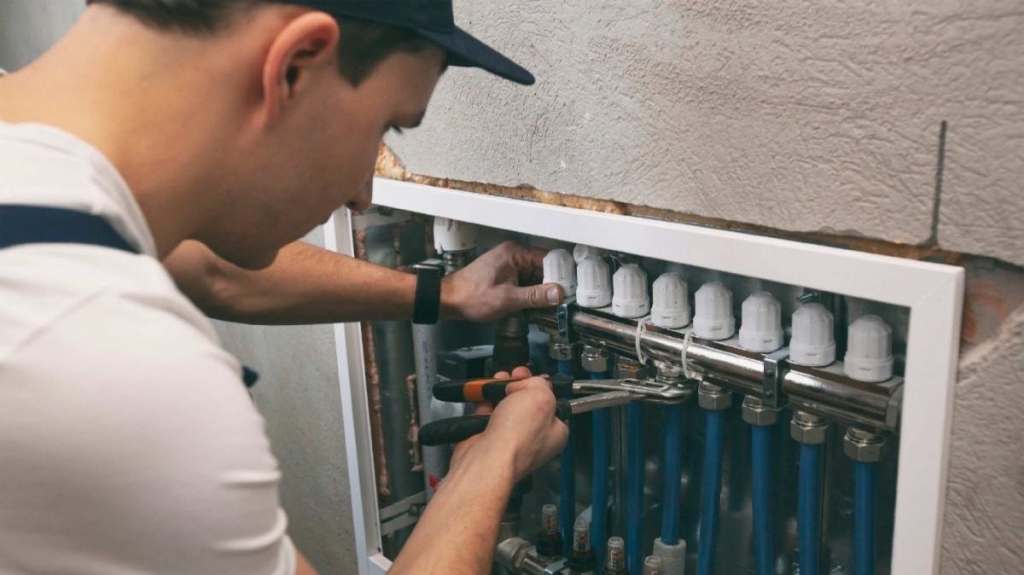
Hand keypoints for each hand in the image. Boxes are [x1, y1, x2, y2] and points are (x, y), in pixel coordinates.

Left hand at [441, 241, 564, 321]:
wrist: (448, 300)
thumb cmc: (472, 296)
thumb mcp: (507, 298)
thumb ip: (535, 296)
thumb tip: (559, 293)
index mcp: (515, 253)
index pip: (548, 259)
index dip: (561, 274)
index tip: (571, 289)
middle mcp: (514, 255)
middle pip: (543, 269)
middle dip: (552, 286)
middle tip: (564, 302)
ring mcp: (509, 266)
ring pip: (535, 278)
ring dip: (542, 292)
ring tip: (552, 308)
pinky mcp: (506, 276)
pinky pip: (526, 284)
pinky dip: (531, 295)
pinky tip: (537, 308)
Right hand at [451, 367, 567, 481]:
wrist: (486, 458)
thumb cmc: (517, 437)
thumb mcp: (540, 397)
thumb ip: (540, 384)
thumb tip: (529, 382)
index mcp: (556, 431)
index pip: (554, 402)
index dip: (542, 386)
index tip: (532, 376)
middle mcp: (535, 437)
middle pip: (528, 402)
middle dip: (518, 385)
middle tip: (512, 377)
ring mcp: (511, 439)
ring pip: (507, 406)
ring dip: (500, 391)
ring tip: (495, 382)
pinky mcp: (490, 439)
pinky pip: (488, 415)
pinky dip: (484, 403)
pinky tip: (483, 396)